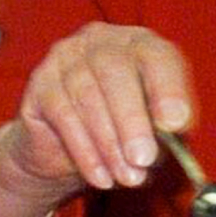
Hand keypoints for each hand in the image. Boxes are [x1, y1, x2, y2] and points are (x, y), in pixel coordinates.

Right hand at [0, 23, 194, 216]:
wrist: (66, 150)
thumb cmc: (123, 132)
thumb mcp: (155, 130)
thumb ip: (167, 127)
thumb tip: (173, 127)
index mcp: (140, 43)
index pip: (157, 56)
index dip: (168, 88)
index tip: (176, 123)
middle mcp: (102, 40)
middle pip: (116, 73)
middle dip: (133, 122)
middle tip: (144, 159)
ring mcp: (66, 56)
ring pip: (87, 96)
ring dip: (109, 143)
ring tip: (127, 177)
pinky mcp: (40, 82)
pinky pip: (63, 115)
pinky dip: (85, 151)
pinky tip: (100, 177)